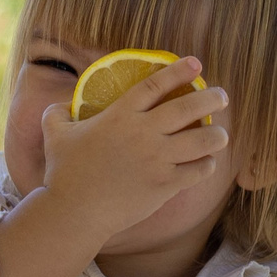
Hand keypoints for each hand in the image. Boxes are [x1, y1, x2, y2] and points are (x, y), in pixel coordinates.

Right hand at [36, 57, 228, 242]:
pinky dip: (206, 166)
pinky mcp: (165, 185)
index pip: (156, 85)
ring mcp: (157, 160)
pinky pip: (197, 171)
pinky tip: (207, 163)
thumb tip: (63, 104)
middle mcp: (144, 133)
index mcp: (120, 115)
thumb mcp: (54, 134)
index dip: (179, 71)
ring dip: (217, 135)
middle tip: (222, 96)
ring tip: (221, 134)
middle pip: (188, 107)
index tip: (196, 64)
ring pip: (201, 141)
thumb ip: (57, 113)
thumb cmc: (63, 173)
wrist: (74, 213)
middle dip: (211, 98)